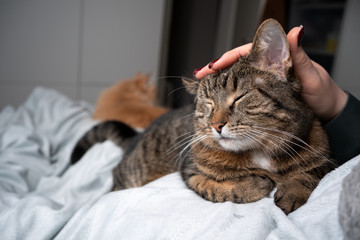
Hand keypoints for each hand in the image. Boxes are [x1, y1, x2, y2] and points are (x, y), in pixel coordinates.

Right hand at [194, 26, 347, 121]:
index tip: (211, 68)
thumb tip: (294, 32)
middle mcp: (264, 68)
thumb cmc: (321, 94)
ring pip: (233, 79)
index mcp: (274, 59)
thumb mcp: (310, 77)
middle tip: (199, 77)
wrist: (325, 112)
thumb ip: (298, 56)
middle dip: (214, 70)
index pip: (244, 53)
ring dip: (216, 83)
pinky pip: (238, 93)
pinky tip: (215, 97)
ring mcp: (260, 82)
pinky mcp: (259, 96)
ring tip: (202, 87)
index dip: (225, 60)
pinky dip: (225, 95)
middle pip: (233, 65)